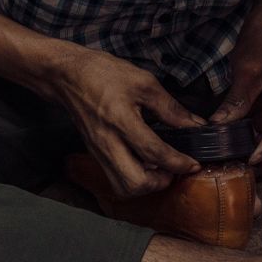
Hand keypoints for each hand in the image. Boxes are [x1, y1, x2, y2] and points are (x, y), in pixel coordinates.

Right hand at [57, 49, 203, 197]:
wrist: (67, 76)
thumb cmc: (102, 74)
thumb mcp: (143, 83)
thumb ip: (170, 108)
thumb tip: (194, 125)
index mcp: (121, 120)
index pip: (154, 153)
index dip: (178, 163)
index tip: (193, 164)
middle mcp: (107, 142)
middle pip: (134, 183)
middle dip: (159, 183)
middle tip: (173, 170)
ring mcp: (98, 152)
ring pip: (122, 187)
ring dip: (145, 184)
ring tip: (158, 169)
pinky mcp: (95, 155)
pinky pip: (115, 178)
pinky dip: (133, 178)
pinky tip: (143, 163)